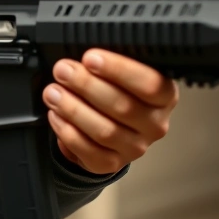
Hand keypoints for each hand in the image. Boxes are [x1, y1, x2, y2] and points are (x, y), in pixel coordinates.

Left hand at [43, 49, 177, 174]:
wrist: (109, 129)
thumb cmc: (116, 92)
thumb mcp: (121, 74)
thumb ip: (109, 64)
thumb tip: (85, 56)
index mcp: (164, 97)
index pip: (150, 84)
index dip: (119, 69)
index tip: (90, 57)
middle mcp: (155, 124)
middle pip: (123, 106)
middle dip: (86, 85)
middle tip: (63, 71)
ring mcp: (135, 147)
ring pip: (104, 131)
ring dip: (73, 108)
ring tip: (53, 92)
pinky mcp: (112, 163)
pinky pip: (88, 151)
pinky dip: (68, 131)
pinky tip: (56, 115)